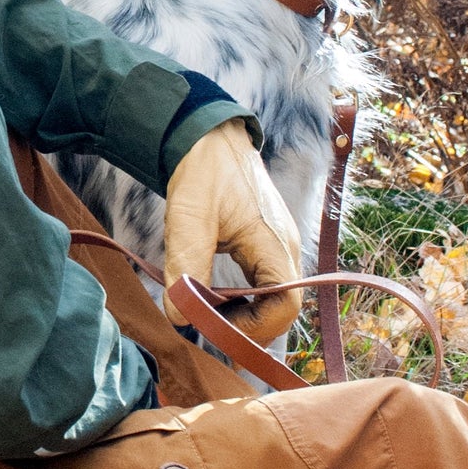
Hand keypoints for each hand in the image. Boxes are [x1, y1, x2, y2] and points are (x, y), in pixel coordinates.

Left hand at [163, 119, 303, 345]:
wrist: (210, 141)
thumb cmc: (204, 174)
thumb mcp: (189, 219)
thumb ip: (186, 267)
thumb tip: (181, 317)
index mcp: (276, 245)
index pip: (286, 306)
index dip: (254, 328)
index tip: (214, 327)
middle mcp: (286, 251)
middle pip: (281, 310)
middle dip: (245, 326)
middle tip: (205, 324)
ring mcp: (278, 250)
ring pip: (272, 302)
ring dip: (242, 315)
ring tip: (206, 311)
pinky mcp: (266, 248)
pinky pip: (263, 288)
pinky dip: (241, 301)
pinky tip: (213, 298)